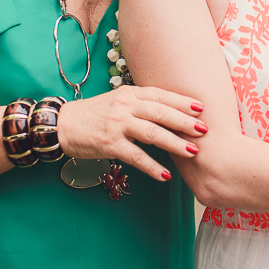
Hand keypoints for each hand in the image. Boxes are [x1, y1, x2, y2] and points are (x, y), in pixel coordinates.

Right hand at [56, 85, 206, 180]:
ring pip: (152, 133)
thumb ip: (141, 104)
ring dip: (174, 143)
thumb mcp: (119, 101)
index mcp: (130, 94)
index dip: (182, 101)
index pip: (160, 95)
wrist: (64, 125)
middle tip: (204, 130)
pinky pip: (136, 156)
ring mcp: (117, 125)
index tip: (201, 108)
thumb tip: (170, 112)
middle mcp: (125, 106)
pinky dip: (152, 166)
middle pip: (160, 112)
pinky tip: (166, 174)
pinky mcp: (110, 144)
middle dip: (184, 122)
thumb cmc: (95, 114)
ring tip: (193, 152)